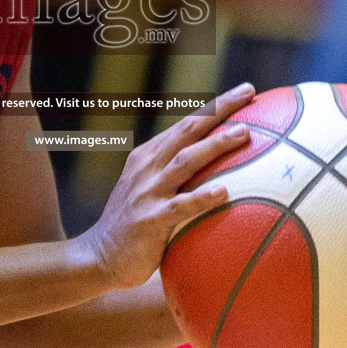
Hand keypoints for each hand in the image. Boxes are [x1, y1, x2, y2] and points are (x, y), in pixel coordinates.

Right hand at [76, 83, 256, 289]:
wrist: (98, 256)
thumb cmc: (132, 225)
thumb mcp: (147, 189)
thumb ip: (175, 177)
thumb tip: (221, 174)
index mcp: (149, 156)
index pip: (187, 124)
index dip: (216, 106)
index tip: (245, 91)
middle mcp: (148, 166)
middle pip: (188, 129)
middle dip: (220, 108)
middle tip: (249, 92)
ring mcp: (148, 191)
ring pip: (186, 160)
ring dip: (216, 144)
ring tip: (244, 133)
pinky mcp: (151, 219)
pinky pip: (181, 206)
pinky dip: (203, 197)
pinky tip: (225, 192)